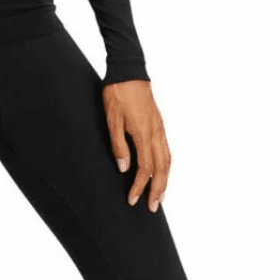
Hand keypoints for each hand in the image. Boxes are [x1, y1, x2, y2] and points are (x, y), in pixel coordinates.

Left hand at [103, 79, 169, 210]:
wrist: (129, 72)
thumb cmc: (117, 94)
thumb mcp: (112, 119)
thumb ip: (118, 145)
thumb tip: (124, 168)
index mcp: (144, 133)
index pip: (145, 168)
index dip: (139, 186)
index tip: (132, 200)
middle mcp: (156, 133)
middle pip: (161, 168)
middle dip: (158, 190)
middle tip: (153, 207)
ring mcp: (160, 129)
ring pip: (167, 161)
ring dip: (165, 181)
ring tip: (160, 196)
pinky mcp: (159, 125)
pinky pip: (167, 151)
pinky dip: (166, 167)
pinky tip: (161, 173)